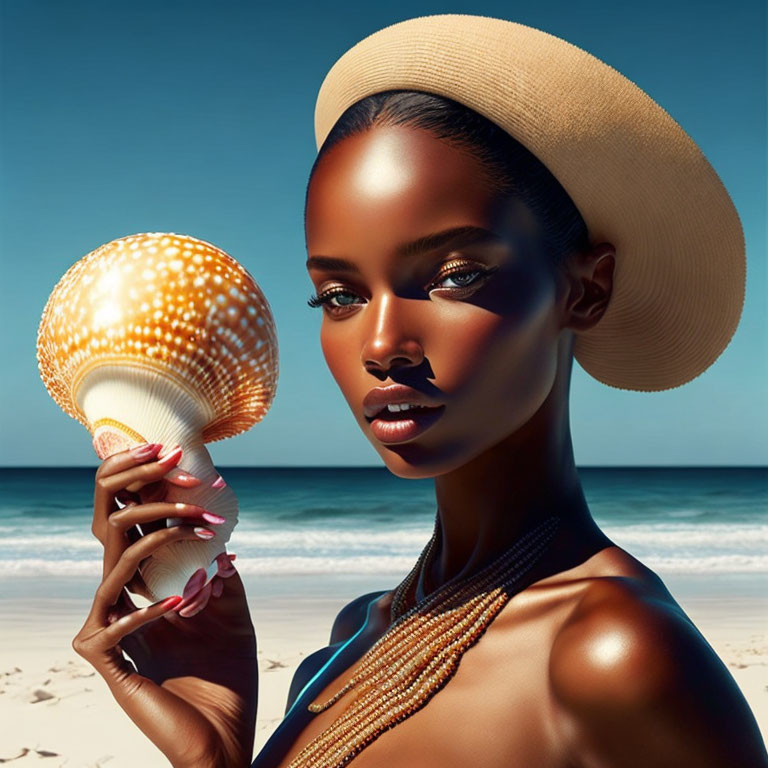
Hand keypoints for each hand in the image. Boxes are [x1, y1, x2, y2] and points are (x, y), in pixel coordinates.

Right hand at [73, 444, 258, 767]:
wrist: (224, 740)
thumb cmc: (227, 677)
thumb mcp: (232, 612)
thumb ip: (221, 574)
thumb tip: (223, 539)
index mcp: (146, 585)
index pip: (133, 522)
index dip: (146, 482)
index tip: (180, 452)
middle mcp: (123, 600)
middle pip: (110, 528)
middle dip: (139, 487)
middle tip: (175, 460)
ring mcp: (111, 631)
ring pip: (114, 566)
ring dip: (163, 537)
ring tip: (204, 527)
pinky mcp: (108, 665)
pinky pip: (113, 626)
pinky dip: (150, 610)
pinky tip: (185, 602)